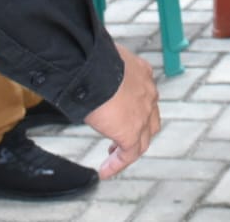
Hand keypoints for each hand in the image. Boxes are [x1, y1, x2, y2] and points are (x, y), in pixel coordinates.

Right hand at [84, 45, 160, 178]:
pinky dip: (118, 163)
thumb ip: (96, 71)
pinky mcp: (133, 131)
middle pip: (151, 118)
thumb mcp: (97, 63)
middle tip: (122, 138)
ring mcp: (144, 112)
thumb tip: (79, 70)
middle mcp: (148, 92)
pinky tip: (105, 170)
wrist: (93, 68)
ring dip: (131, 149)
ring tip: (113, 157)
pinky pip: (130, 154)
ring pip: (144, 138)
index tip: (121, 114)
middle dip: (140, 130)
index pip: (144, 94)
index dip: (136, 108)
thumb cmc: (89, 59)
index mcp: (141, 73)